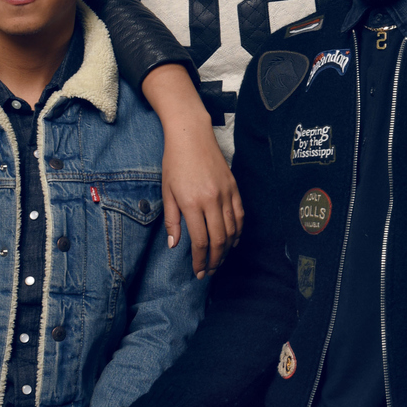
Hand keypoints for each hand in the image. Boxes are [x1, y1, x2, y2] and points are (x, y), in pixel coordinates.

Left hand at [142, 66, 244, 275]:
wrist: (192, 135)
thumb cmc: (175, 162)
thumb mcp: (167, 192)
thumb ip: (172, 220)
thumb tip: (174, 244)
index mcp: (192, 203)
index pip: (200, 241)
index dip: (200, 260)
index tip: (198, 272)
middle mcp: (212, 201)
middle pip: (218, 240)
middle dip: (215, 259)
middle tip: (209, 271)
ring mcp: (226, 194)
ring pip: (232, 230)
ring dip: (227, 249)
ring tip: (220, 259)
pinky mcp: (234, 187)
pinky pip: (240, 215)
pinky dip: (238, 231)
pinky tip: (233, 240)